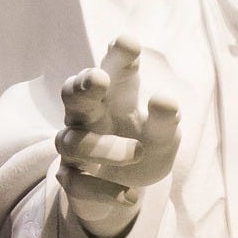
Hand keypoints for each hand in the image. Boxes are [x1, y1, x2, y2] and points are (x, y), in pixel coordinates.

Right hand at [56, 36, 180, 237]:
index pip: (113, 70)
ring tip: (139, 152)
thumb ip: (165, 119)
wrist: (125, 190)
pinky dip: (102, 190)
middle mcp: (89, 117)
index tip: (128, 42)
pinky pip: (76, 183)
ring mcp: (75, 148)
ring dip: (106, 147)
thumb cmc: (143, 146)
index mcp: (115, 97)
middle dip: (83, 85)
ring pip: (74, 142)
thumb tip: (165, 100)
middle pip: (73, 95)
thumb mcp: (164, 136)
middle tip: (98, 78)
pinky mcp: (71, 180)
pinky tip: (129, 195)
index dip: (118, 56)